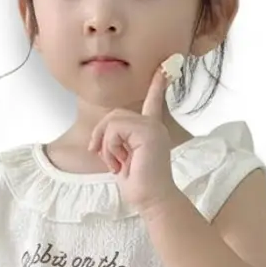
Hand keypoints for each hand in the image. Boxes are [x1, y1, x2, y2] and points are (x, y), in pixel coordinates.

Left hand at [87, 62, 180, 212]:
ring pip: (112, 121)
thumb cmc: (138, 185)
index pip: (153, 101)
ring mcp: (152, 127)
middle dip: (100, 135)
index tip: (167, 66)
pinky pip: (115, 129)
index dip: (158, 84)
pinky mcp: (148, 133)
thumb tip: (99, 137)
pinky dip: (110, 148)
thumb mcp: (121, 159)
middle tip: (101, 157)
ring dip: (105, 145)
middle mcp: (153, 125)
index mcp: (150, 130)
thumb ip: (115, 141)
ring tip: (114, 163)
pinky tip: (119, 163)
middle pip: (114, 114)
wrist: (152, 201)